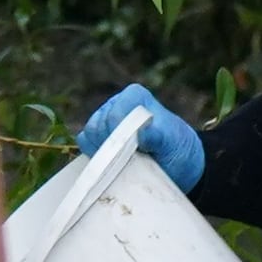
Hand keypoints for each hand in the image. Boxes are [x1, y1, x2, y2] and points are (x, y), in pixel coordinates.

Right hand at [81, 81, 205, 193]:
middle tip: (131, 159)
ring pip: (88, 135)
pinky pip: (84, 145)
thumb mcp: (173, 144)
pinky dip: (94, 157)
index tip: (133, 150)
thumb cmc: (177, 149)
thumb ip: (159, 136)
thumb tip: (142, 133)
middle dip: (112, 146)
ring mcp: (103, 120)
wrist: (175, 165)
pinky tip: (113, 164)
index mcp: (135, 97)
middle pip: (97, 125)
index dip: (119, 134)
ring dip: (103, 153)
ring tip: (124, 162)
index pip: (114, 114)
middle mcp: (116, 104)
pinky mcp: (96, 138)